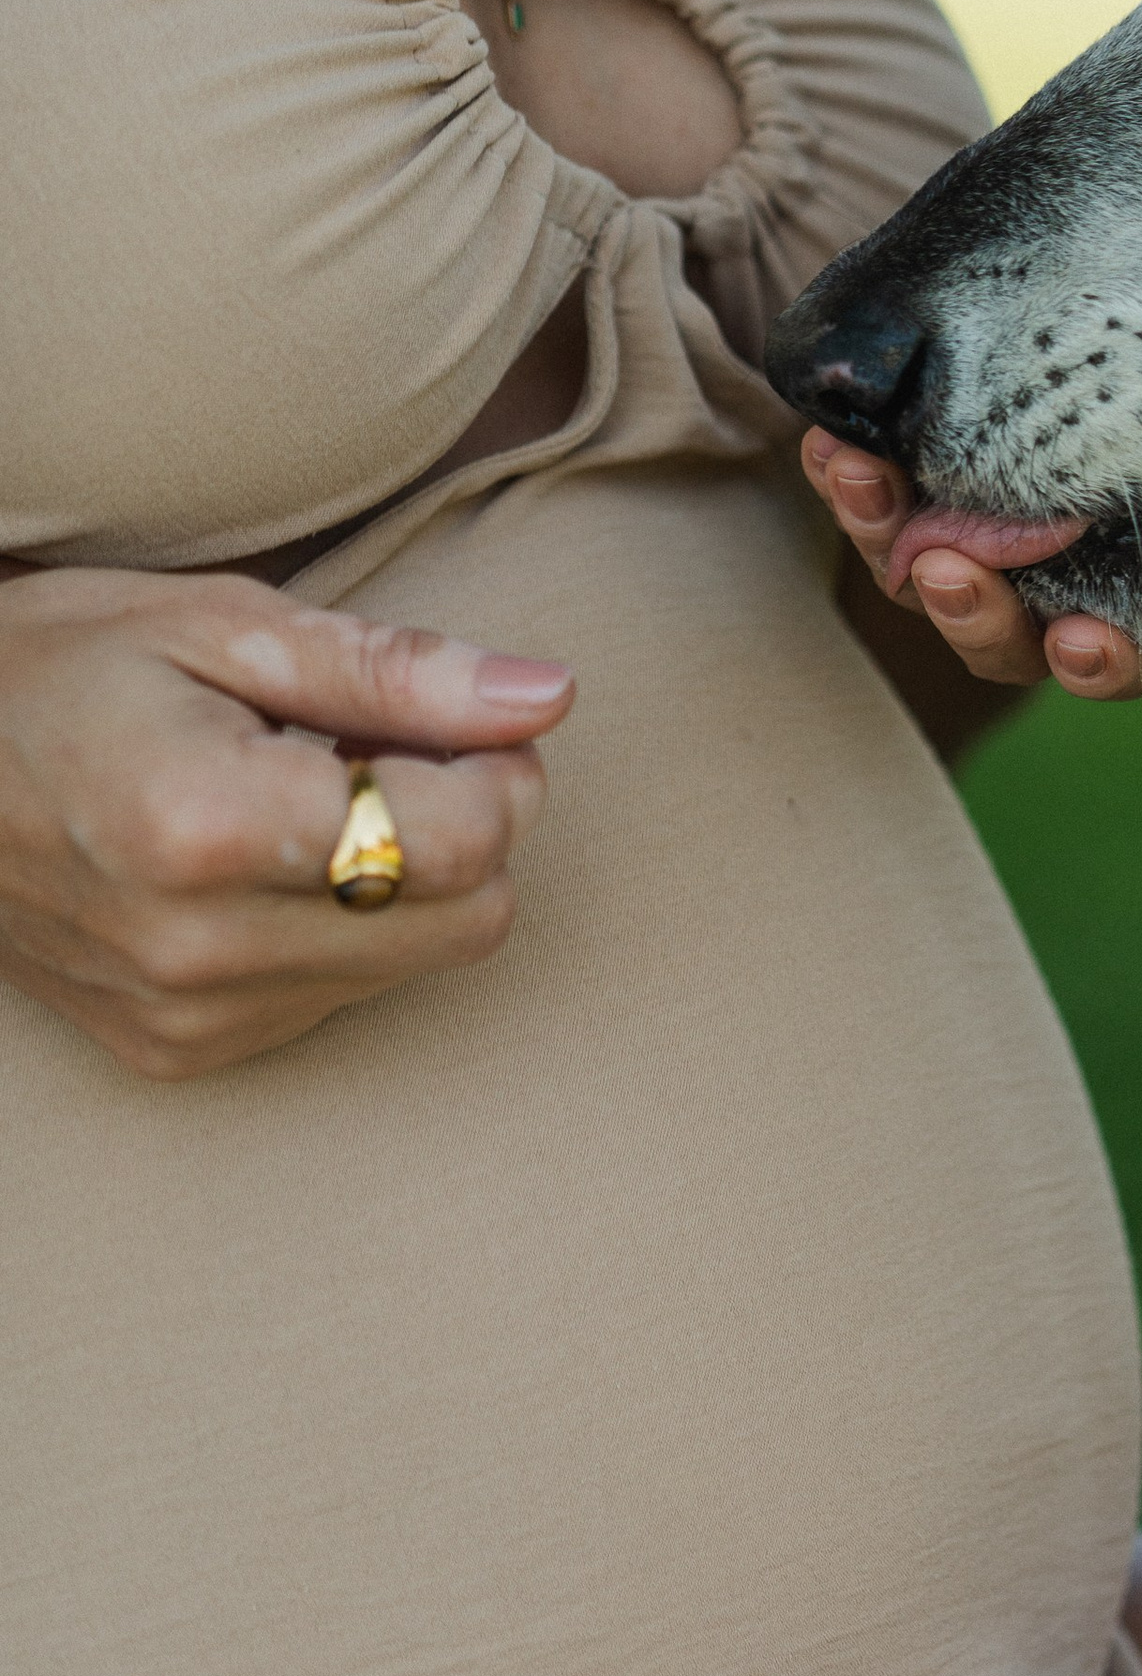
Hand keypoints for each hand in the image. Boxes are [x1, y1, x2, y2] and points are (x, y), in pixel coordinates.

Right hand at [0, 567, 573, 1078]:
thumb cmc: (61, 670)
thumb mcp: (226, 626)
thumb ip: (401, 671)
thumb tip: (547, 697)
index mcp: (207, 827)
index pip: (462, 840)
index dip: (501, 771)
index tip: (465, 723)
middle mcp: (198, 947)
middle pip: (468, 915)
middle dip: (471, 827)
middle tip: (399, 750)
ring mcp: (187, 1014)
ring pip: (422, 961)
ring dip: (412, 877)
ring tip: (317, 796)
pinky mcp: (182, 1049)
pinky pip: (348, 993)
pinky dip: (350, 924)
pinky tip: (274, 859)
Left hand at [802, 428, 1141, 699]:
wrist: (1118, 317)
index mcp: (1139, 601)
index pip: (1123, 661)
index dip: (1103, 661)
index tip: (1080, 641)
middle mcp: (1056, 602)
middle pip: (1010, 642)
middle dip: (976, 610)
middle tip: (949, 572)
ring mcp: (982, 564)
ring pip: (931, 584)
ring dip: (890, 538)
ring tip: (860, 480)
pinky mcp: (916, 517)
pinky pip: (880, 522)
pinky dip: (855, 490)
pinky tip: (825, 447)